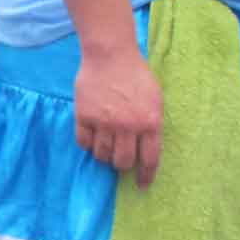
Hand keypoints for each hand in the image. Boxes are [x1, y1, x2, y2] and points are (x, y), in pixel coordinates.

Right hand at [73, 44, 162, 187]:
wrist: (110, 55)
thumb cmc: (136, 75)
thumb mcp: (155, 99)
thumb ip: (152, 124)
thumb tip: (146, 149)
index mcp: (150, 122)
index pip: (150, 159)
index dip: (146, 176)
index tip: (142, 185)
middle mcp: (128, 126)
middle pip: (123, 162)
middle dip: (122, 165)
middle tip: (121, 162)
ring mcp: (104, 122)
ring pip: (102, 155)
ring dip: (104, 155)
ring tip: (106, 147)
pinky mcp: (84, 116)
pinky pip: (84, 142)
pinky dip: (88, 143)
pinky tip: (92, 136)